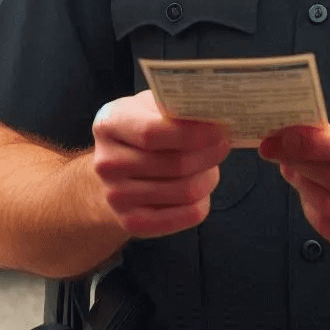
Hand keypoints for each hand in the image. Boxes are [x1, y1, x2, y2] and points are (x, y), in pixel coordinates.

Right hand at [92, 90, 230, 238]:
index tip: (218, 130)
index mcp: (109, 124)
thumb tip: (215, 113)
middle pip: (175, 164)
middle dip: (209, 154)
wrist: (117, 167)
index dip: (192, 133)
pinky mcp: (132, 222)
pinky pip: (187, 215)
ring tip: (209, 164)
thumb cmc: (144, 128)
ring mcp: (116, 196)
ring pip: (186, 191)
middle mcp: (107, 162)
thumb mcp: (152, 107)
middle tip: (223, 144)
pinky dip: (203, 201)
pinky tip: (199, 187)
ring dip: (208, 176)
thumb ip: (177, 108)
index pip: (153, 133)